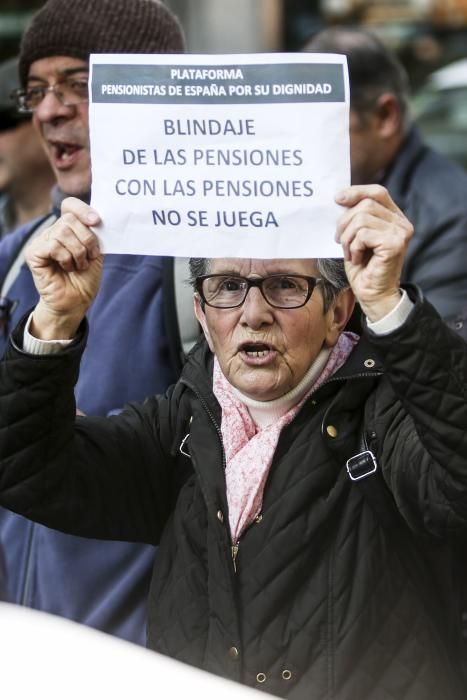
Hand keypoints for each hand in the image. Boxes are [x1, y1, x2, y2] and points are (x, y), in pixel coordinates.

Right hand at [25, 197, 102, 339]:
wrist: (76, 302)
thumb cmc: (85, 279)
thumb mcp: (95, 253)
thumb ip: (94, 234)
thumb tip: (96, 218)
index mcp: (68, 229)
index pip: (70, 206)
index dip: (82, 209)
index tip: (96, 221)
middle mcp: (53, 232)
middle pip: (70, 219)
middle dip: (87, 239)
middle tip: (90, 257)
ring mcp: (42, 242)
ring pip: (62, 232)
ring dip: (78, 252)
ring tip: (79, 266)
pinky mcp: (34, 254)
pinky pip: (53, 246)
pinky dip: (66, 258)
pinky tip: (67, 268)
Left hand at [335, 185, 413, 321]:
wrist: (372, 295)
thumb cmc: (363, 268)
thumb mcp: (357, 236)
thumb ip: (356, 217)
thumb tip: (340, 198)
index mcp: (394, 217)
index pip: (377, 192)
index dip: (356, 192)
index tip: (337, 199)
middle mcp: (402, 223)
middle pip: (365, 204)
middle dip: (345, 222)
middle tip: (341, 241)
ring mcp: (400, 233)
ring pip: (361, 219)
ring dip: (348, 238)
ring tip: (351, 252)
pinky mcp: (394, 244)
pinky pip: (363, 235)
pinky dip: (353, 247)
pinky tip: (357, 259)